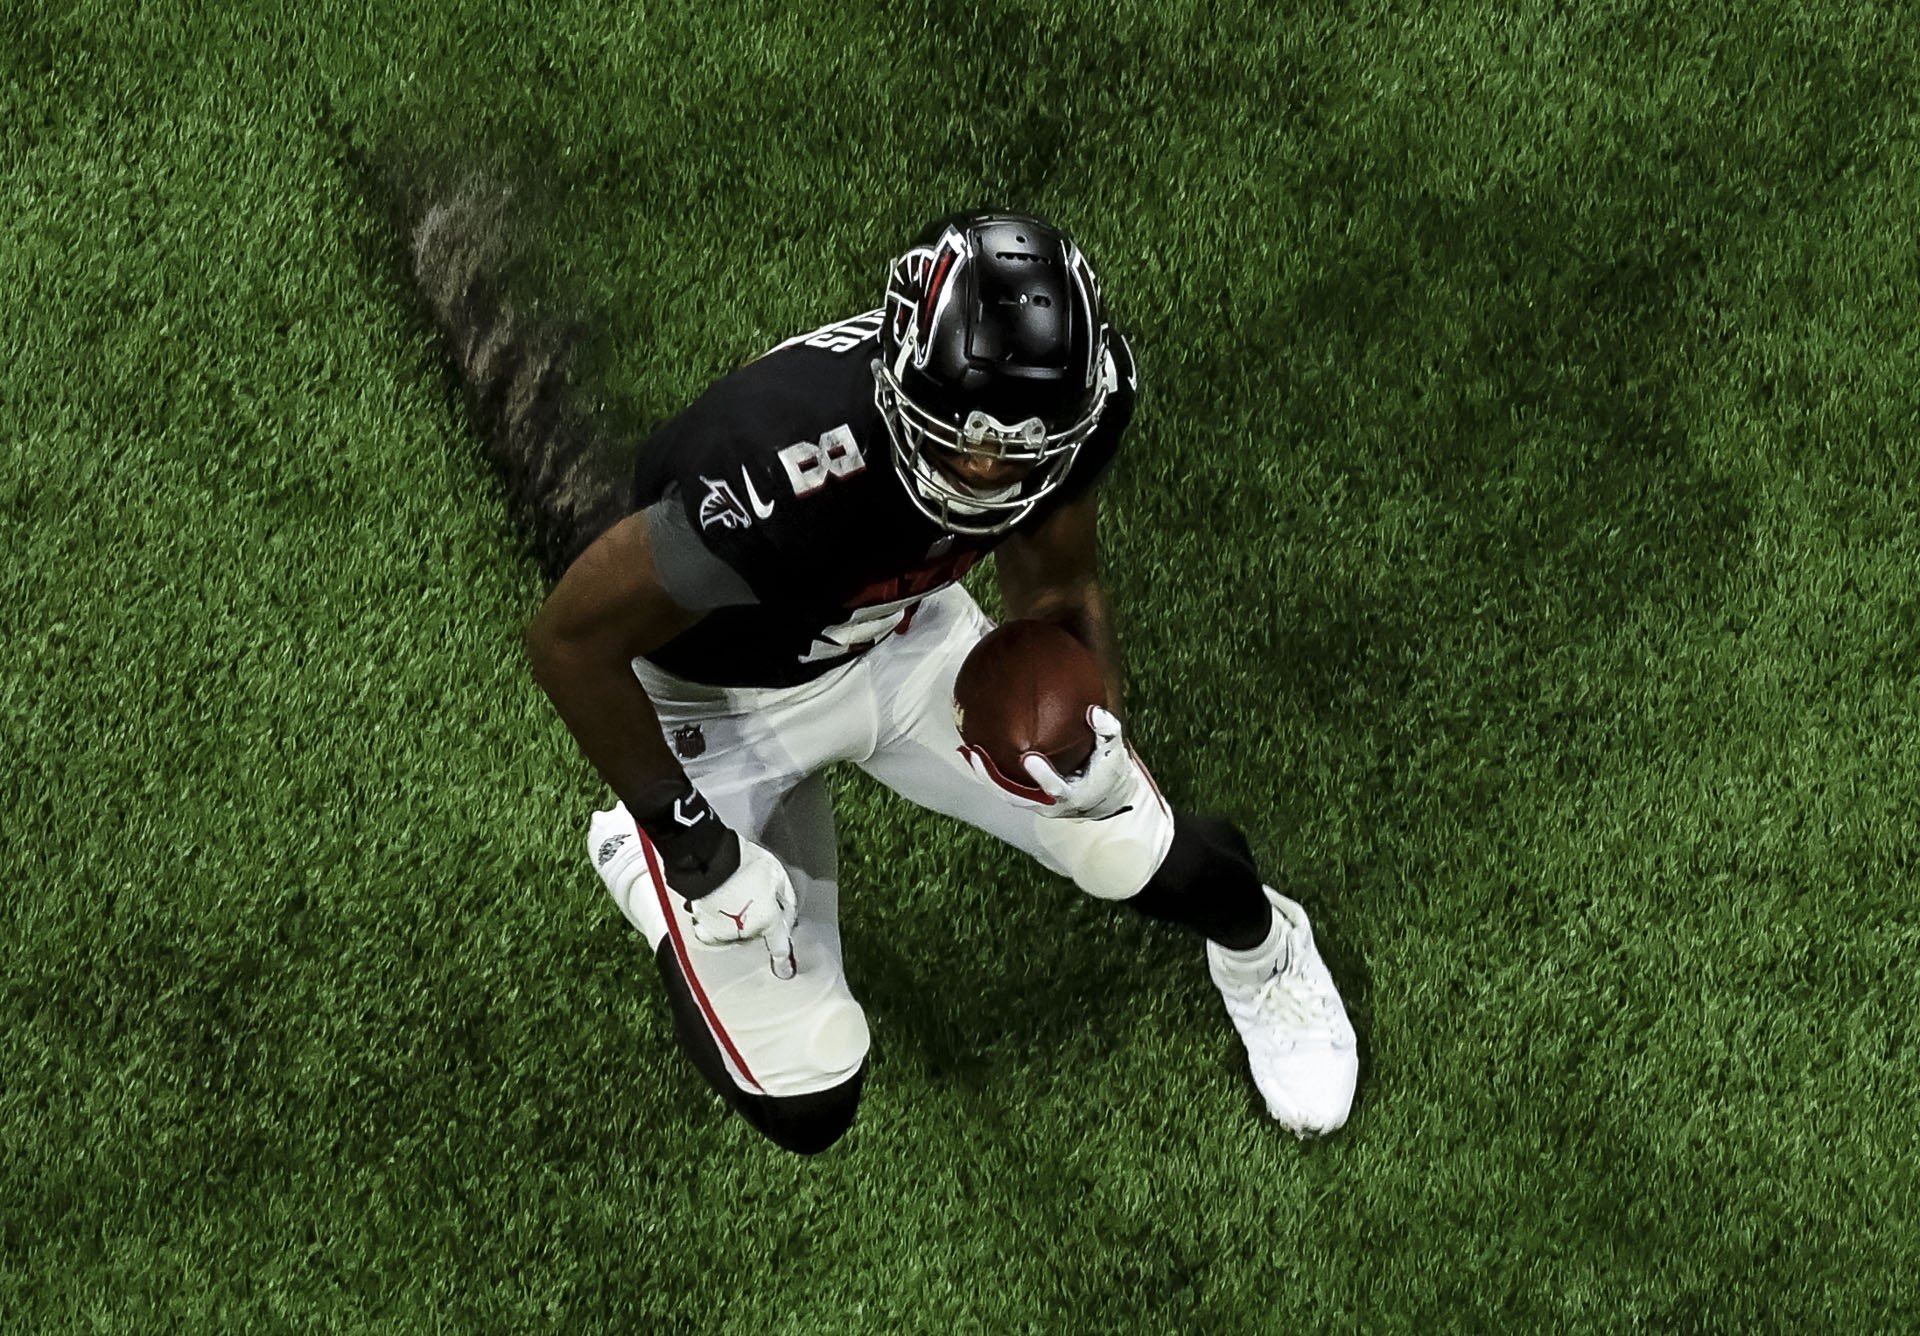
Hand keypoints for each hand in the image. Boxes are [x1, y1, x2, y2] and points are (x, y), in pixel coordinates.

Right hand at [590, 806, 797, 979]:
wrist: (710, 859)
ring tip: (733, 897)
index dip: (783, 961)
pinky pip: (712, 933)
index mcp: (767, 921)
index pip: (779, 946)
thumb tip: (788, 914)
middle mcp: (746, 932)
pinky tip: (716, 912)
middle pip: (757, 934)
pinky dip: (715, 926)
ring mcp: (723, 933)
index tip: (786, 973)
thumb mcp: (778, 875)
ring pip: (737, 934)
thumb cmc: (746, 864)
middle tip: (753, 896)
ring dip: (738, 922)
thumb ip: (786, 899)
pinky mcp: (703, 927)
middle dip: (759, 921)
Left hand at [962, 706, 1161, 821]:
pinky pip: (1005, 785)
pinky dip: (990, 770)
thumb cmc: (1109, 771)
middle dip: (993, 779)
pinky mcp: (1028, 798)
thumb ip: (1107, 731)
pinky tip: (976, 749)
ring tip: (967, 751)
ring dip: (983, 774)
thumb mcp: (1115, 753)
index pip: (1055, 788)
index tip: (1029, 758)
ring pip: (1004, 792)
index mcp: (1072, 796)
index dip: (1042, 776)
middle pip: (1015, 796)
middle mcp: (1049, 805)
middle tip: (976, 754)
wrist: (1105, 800)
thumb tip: (1093, 711)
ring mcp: (1036, 804)